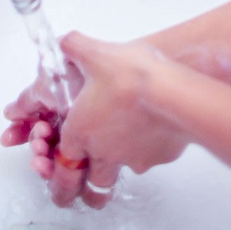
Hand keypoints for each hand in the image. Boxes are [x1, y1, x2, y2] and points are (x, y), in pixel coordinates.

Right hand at [0, 59, 86, 180]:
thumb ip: (26, 102)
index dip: (20, 132)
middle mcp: (68, 120)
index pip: (35, 122)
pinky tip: (44, 163)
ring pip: (53, 153)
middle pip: (44, 140)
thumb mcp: (45, 86)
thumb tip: (10, 113)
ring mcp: (79, 135)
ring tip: (40, 150)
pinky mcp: (90, 149)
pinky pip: (68, 164)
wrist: (100, 80)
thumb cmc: (75, 77)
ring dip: (40, 156)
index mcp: (56, 104)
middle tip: (37, 142)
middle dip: (35, 144)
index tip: (7, 139)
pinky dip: (52, 166)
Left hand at [46, 34, 190, 208]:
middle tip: (88, 186)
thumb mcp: (96, 53)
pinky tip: (155, 127)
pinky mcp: (158, 158)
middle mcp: (104, 152)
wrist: (173, 91)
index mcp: (81, 132)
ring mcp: (132, 159)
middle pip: (91, 184)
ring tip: (127, 144)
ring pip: (121, 172)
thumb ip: (75, 47)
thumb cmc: (133, 76)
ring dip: (120, 164)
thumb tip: (66, 42)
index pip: (62, 162)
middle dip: (87, 187)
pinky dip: (149, 147)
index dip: (57, 165)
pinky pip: (150, 158)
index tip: (58, 167)